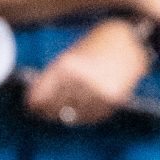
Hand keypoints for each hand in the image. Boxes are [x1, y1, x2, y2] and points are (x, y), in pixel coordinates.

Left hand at [22, 19, 152, 126]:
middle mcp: (80, 79)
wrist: (129, 41)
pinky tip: (80, 115)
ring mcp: (97, 90)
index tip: (30, 107)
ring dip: (66, 117)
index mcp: (65, 65)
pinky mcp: (112, 99)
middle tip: (43, 114)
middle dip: (48, 111)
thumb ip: (54, 78)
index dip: (34, 103)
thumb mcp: (70, 56)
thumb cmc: (95, 46)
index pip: (43, 93)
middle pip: (57, 106)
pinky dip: (85, 117)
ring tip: (62, 115)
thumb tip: (36, 101)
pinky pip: (93, 116)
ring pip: (75, 114)